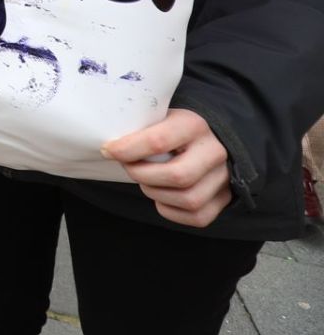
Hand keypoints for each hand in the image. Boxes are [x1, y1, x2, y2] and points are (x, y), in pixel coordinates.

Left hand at [102, 108, 231, 227]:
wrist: (208, 138)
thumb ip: (139, 129)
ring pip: (188, 199)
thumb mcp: (158, 118)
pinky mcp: (225, 199)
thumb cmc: (172, 128)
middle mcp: (214, 151)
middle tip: (129, 168)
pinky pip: (196, 216)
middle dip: (143, 175)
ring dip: (156, 193)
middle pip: (177, 176)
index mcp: (194, 125)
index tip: (108, 150)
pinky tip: (162, 195)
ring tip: (146, 180)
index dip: (127, 150)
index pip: (159, 141)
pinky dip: (171, 210)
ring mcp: (224, 177)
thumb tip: (109, 147)